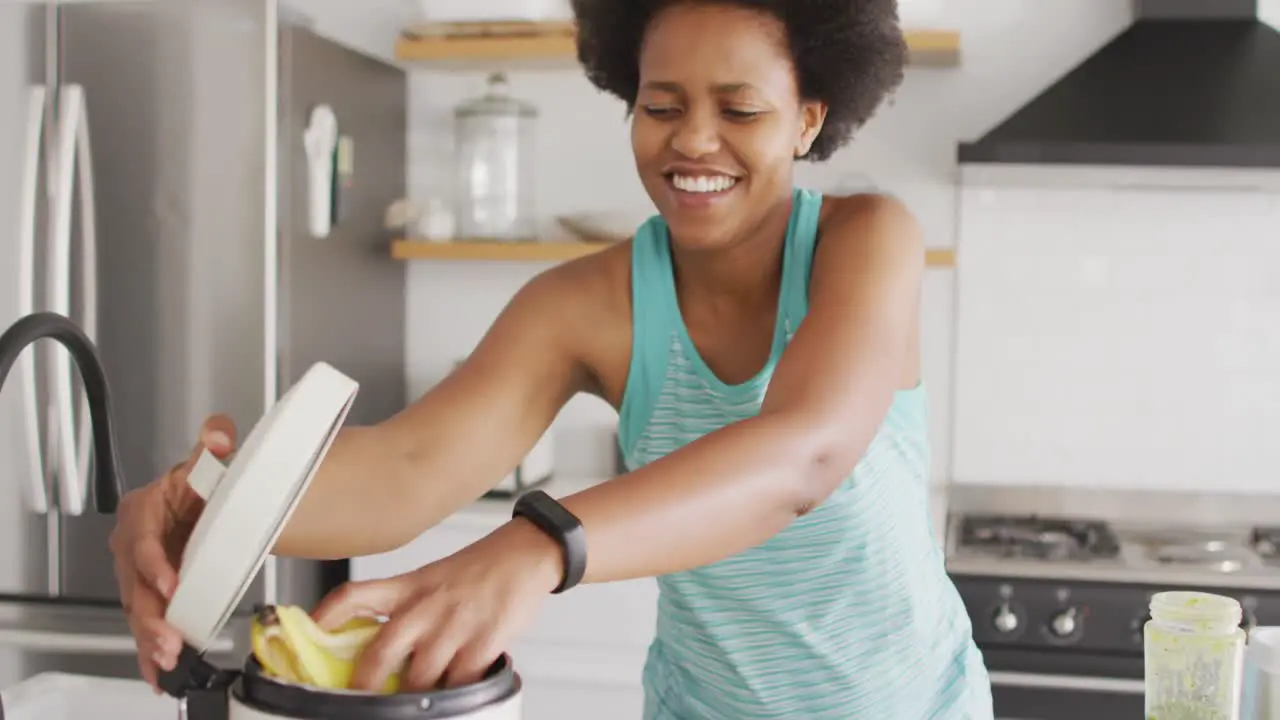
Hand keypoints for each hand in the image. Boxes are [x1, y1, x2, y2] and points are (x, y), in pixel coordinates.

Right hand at [108, 414, 237, 690]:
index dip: (155, 564)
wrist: (203, 499)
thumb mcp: (208, 460)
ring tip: (167, 656)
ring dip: (150, 636)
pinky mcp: (153, 593)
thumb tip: (218, 435)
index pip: (142, 541)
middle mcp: (134, 545)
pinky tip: (159, 670)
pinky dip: (151, 647)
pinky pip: (149, 622)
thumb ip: (214, 444)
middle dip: (150, 615)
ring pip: (140, 609)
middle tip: (168, 637)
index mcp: (143, 511)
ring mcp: (142, 573)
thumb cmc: (199, 482)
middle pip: (135, 585)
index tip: (172, 582)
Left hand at [312, 518, 563, 691]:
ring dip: (415, 695)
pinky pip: (460, 682)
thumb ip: (404, 607)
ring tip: (416, 700)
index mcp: (409, 587)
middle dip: (365, 684)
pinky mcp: (483, 642)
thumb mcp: (432, 579)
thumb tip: (378, 644)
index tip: (306, 634)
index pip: (355, 596)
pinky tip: (454, 691)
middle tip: (360, 699)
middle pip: (381, 651)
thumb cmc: (480, 569)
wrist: (525, 553)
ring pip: (419, 677)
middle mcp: (426, 606)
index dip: (324, 617)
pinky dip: (455, 694)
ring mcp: (454, 625)